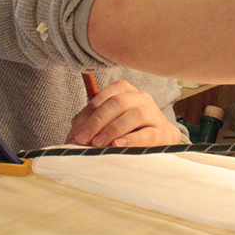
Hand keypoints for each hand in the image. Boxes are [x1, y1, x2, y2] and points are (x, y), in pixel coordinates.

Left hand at [66, 80, 184, 147]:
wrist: (160, 138)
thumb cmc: (129, 128)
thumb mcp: (107, 122)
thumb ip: (89, 125)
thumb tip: (72, 138)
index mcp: (124, 90)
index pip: (103, 97)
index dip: (88, 115)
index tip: (77, 134)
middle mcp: (140, 97)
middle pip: (117, 103)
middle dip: (97, 122)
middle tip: (83, 140)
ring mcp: (153, 113)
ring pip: (134, 115)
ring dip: (113, 129)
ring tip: (98, 144)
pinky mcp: (162, 131)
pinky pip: (147, 133)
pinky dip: (131, 139)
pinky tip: (118, 144)